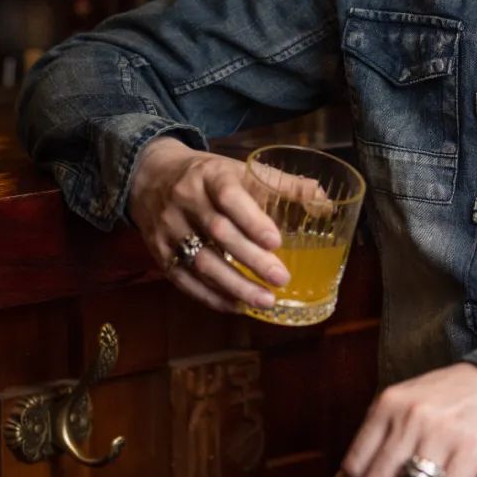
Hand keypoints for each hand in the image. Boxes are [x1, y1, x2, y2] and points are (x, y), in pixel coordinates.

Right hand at [127, 137, 324, 315]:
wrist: (151, 176)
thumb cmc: (208, 176)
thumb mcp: (240, 169)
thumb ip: (282, 185)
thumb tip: (326, 202)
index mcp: (210, 175)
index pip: (229, 196)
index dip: (252, 219)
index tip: (275, 241)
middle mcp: (185, 200)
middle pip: (218, 232)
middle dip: (251, 259)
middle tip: (281, 278)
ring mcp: (168, 228)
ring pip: (201, 261)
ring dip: (234, 285)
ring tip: (265, 300)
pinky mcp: (158, 252)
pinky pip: (184, 279)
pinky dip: (211, 296)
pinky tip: (236, 306)